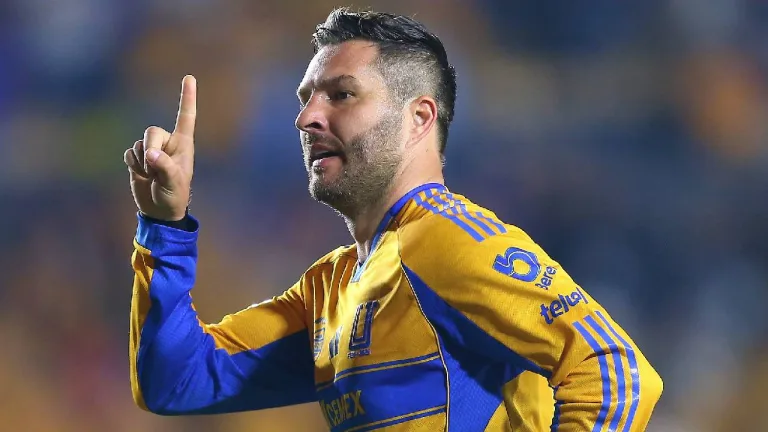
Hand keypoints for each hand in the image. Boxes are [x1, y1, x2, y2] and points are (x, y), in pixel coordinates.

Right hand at [124, 75, 196, 220]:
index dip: (187, 97)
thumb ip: (164, 166)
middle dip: (150, 149)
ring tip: (153, 176)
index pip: (186, 117)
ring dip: (143, 163)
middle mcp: (167, 142)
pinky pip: (129, 153)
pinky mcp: (138, 157)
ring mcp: (152, 149)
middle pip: (152, 131)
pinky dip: (133, 165)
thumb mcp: (174, 182)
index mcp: (183, 143)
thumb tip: (149, 154)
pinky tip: (142, 175)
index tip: (190, 77)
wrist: (159, 210)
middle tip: (155, 169)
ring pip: (139, 144)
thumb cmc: (174, 195)